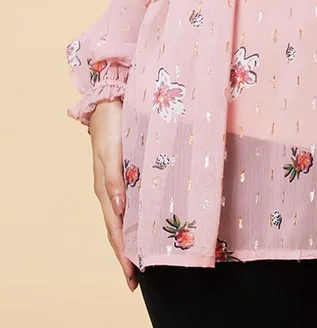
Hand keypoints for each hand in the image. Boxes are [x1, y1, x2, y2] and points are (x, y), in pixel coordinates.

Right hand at [88, 98, 138, 291]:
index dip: (122, 253)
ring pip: (124, 218)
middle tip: (136, 280)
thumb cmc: (112, 124)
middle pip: (118, 229)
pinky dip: (137, 218)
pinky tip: (147, 224)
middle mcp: (111, 190)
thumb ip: (114, 179)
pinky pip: (131, 201)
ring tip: (142, 260)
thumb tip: (118, 211)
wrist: (111, 100)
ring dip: (131, 239)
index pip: (115, 229)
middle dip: (126, 255)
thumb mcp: (111, 151)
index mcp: (105, 189)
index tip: (132, 276)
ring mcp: (118, 182)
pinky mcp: (127, 172)